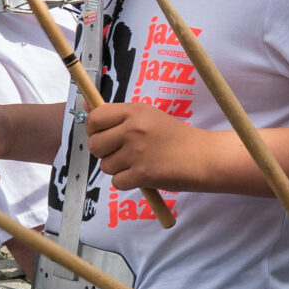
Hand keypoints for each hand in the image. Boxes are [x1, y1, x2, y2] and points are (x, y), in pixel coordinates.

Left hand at [86, 102, 206, 190]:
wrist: (203, 157)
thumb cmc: (174, 136)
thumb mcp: (147, 115)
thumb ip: (116, 114)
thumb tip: (85, 106)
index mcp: (133, 111)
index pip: (95, 119)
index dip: (93, 129)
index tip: (102, 133)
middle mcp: (132, 129)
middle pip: (95, 145)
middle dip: (103, 151)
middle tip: (120, 151)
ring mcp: (137, 152)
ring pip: (105, 165)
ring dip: (117, 168)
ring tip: (136, 162)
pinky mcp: (142, 174)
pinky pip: (117, 182)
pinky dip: (126, 182)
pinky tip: (141, 174)